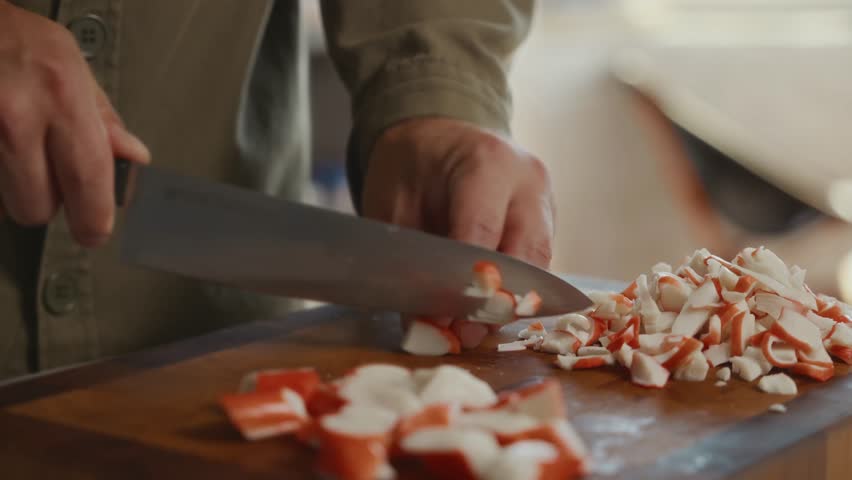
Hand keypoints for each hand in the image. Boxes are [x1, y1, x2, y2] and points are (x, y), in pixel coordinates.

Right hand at [0, 2, 148, 245]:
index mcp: (61, 97)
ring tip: (15, 149)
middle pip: (37, 207)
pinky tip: (0, 146)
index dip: (94, 218)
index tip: (94, 231)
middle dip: (44, 200)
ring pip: (4, 203)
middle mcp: (17, 116)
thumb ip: (102, 117)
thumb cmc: (14, 38)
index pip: (88, 180)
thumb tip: (131, 157)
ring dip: (12, 189)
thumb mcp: (71, 64)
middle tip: (45, 173)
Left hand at [364, 117, 555, 348]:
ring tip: (472, 331)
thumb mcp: (393, 206)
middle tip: (463, 336)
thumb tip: (425, 325)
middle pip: (526, 256)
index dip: (466, 282)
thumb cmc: (411, 164)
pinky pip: (538, 264)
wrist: (437, 131)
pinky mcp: (548, 219)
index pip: (484, 233)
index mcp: (487, 163)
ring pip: (540, 267)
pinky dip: (515, 291)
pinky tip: (485, 312)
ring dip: (509, 303)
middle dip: (496, 302)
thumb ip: (410, 260)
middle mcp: (527, 181)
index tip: (443, 319)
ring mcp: (544, 200)